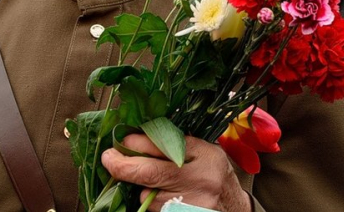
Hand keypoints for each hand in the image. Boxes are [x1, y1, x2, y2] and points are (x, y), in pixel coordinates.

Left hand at [102, 135, 251, 211]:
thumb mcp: (201, 152)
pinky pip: (155, 211)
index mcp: (203, 154)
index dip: (136, 143)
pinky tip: (166, 199)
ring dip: (144, 190)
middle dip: (123, 166)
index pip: (163, 144)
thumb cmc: (213, 174)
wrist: (234, 208)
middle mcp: (200, 179)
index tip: (121, 142)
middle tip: (109, 159)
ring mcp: (193, 204)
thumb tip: (134, 139)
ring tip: (159, 185)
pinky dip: (153, 204)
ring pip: (149, 197)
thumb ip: (174, 144)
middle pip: (151, 173)